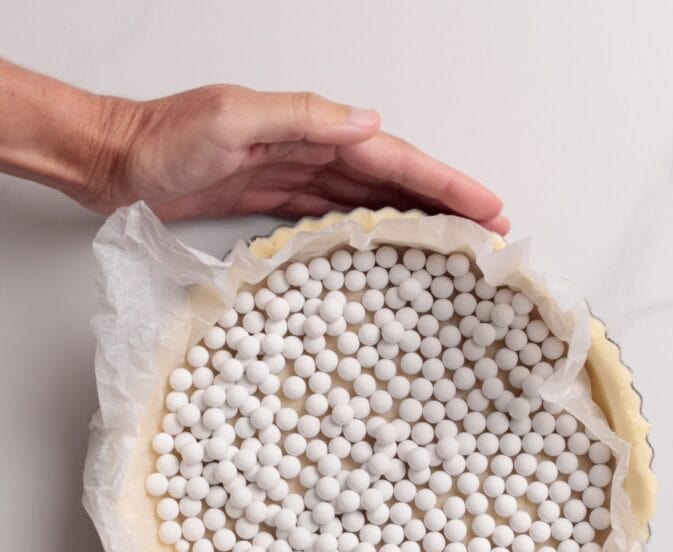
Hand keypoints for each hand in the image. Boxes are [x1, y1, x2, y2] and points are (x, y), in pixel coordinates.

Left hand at [92, 85, 509, 230]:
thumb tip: (369, 122)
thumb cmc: (163, 138)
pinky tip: (388, 244)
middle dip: (444, 203)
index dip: (443, 182)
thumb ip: (301, 118)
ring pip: (370, 200)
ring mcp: (295, 178)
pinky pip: (335, 216)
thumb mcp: (232, 119)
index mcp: (312, 129)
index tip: (486, 206)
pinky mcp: (274, 202)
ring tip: (454, 243)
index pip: (393, 158)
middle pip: (393, 180)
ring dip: (413, 218)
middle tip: (488, 231)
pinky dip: (367, 228)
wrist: (116, 161)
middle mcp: (311, 151)